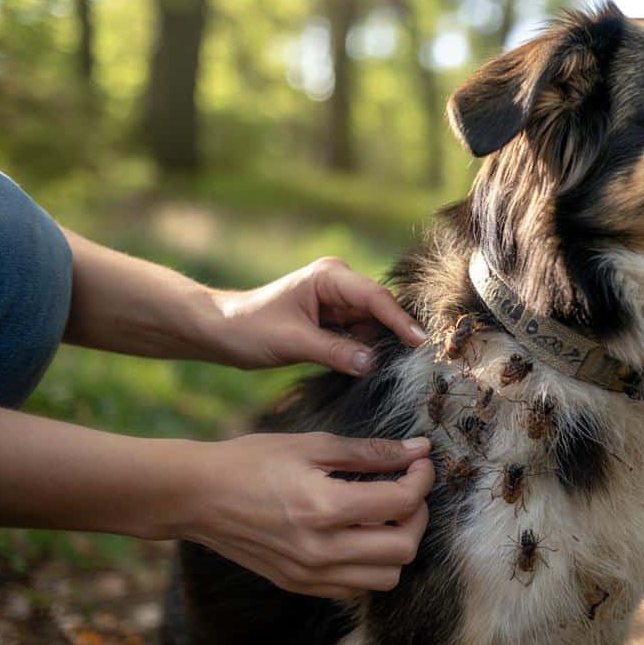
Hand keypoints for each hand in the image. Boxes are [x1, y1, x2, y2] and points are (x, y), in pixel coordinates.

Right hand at [186, 432, 434, 597]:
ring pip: (386, 578)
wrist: (198, 496)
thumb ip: (370, 452)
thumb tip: (418, 450)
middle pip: (403, 549)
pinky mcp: (299, 585)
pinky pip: (355, 588)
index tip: (420, 462)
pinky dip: (370, 565)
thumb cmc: (252, 461)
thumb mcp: (313, 444)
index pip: (401, 503)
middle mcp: (321, 550)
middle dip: (418, 515)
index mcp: (325, 508)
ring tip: (386, 515)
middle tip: (408, 489)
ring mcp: (309, 574)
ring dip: (398, 545)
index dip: (422, 479)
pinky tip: (359, 535)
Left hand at [209, 257, 427, 374]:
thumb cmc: (249, 327)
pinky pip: (362, 336)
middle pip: (381, 310)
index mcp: (330, 277)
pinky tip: (381, 366)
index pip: (374, 298)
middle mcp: (339, 285)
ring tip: (405, 367)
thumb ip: (336, 352)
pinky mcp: (335, 322)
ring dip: (385, 345)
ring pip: (374, 326)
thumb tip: (374, 364)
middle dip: (398, 333)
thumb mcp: (293, 342)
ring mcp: (339, 304)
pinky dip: (370, 351)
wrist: (220, 331)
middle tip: (423, 359)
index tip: (421, 342)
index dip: (399, 320)